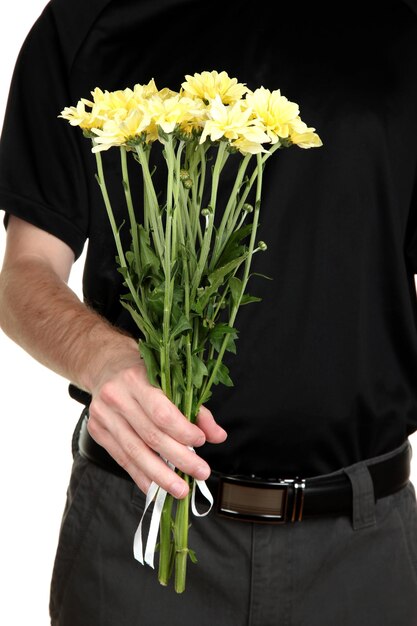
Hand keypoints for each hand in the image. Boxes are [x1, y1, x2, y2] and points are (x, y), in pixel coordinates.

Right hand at [87, 342, 226, 497]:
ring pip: (135, 452)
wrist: (106, 366)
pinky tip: (156, 488)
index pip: (161, 413)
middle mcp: (117, 397)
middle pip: (150, 436)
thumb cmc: (143, 373)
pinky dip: (141, 476)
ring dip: (161, 476)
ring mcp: (103, 416)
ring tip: (181, 489)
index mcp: (136, 379)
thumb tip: (217, 435)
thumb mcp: (170, 380)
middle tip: (201, 472)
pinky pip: (122, 459)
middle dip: (179, 459)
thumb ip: (196, 408)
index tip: (201, 442)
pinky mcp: (97, 432)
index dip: (182, 431)